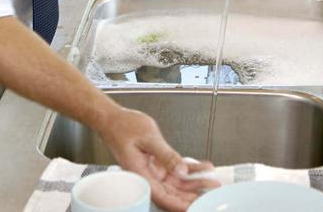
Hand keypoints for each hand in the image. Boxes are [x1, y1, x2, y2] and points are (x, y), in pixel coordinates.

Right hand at [99, 107, 218, 210]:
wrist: (112, 118)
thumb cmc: (123, 126)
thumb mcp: (149, 138)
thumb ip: (166, 155)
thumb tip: (182, 170)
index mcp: (141, 174)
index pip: (164, 197)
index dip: (180, 204)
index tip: (197, 205)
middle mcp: (147, 176)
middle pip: (172, 193)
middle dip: (192, 195)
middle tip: (211, 192)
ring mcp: (152, 169)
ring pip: (175, 182)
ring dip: (193, 182)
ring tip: (210, 180)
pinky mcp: (155, 162)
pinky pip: (173, 169)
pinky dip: (187, 169)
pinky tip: (200, 167)